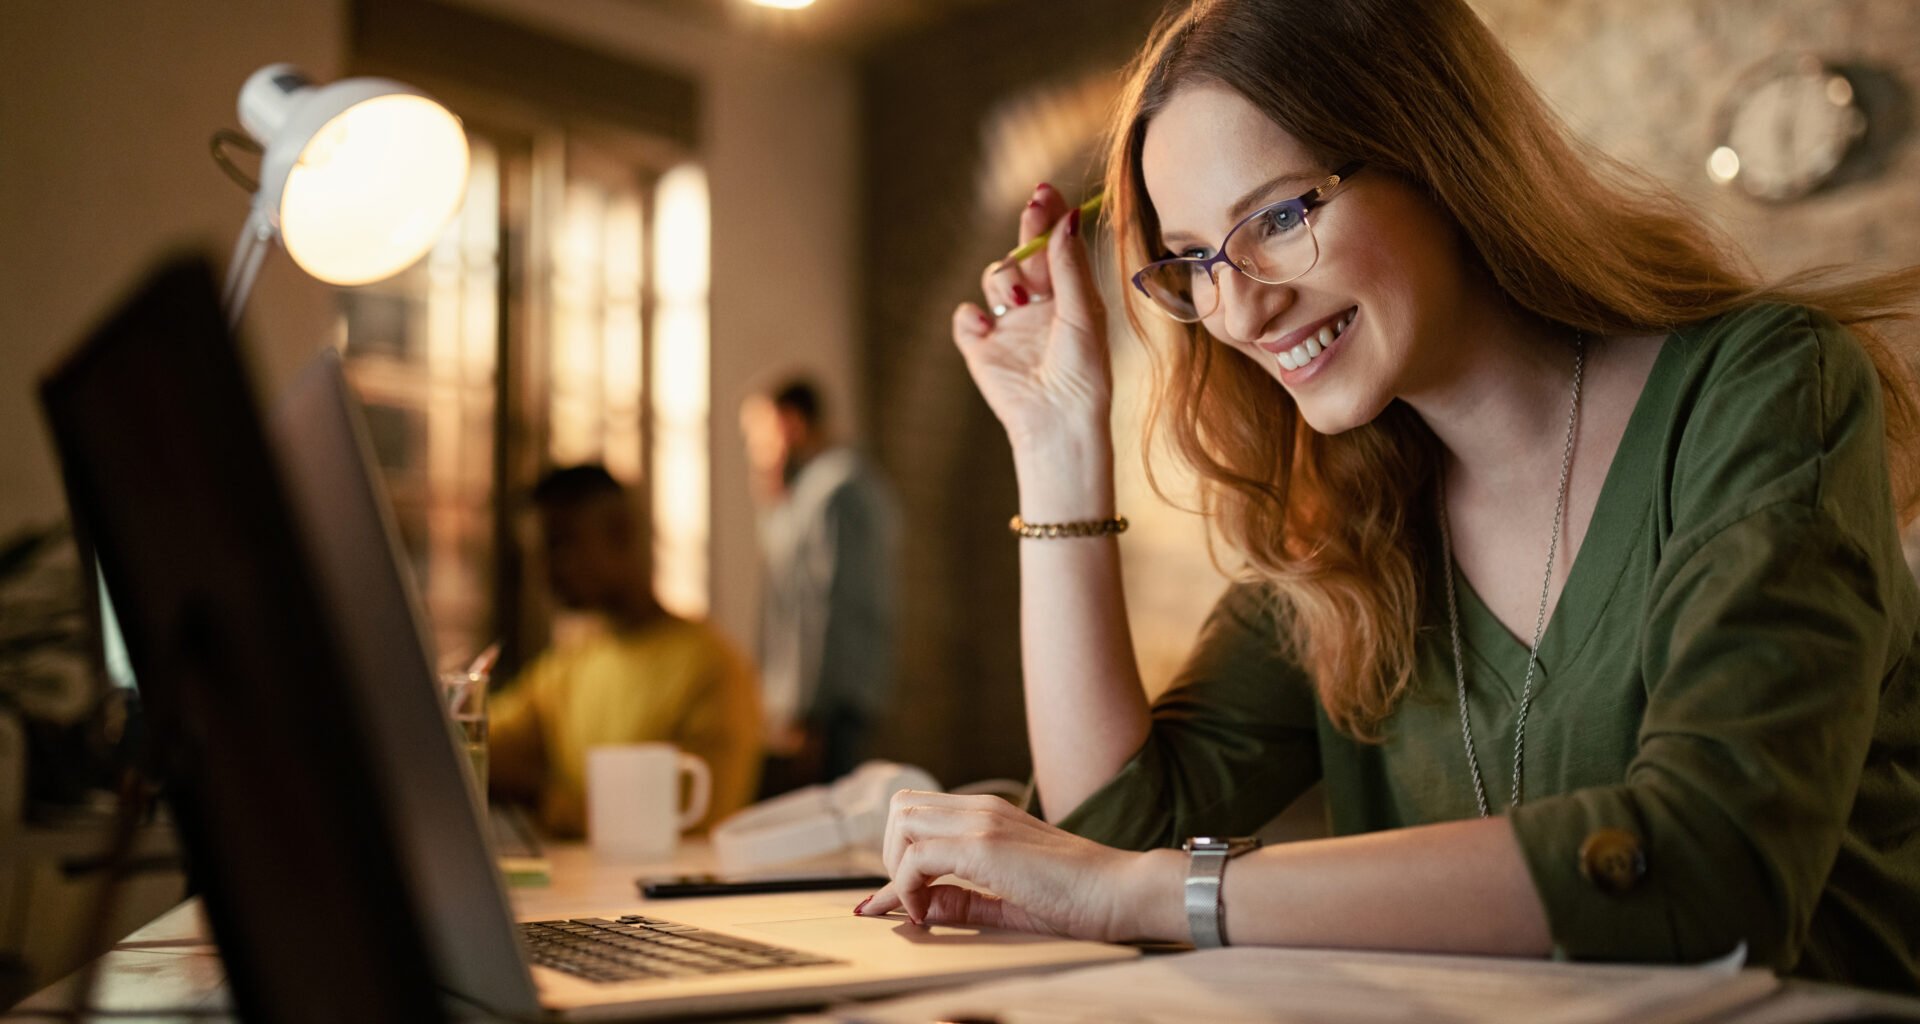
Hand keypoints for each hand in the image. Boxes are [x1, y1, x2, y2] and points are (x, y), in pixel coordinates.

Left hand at [855, 790, 1161, 943]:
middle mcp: (981, 809)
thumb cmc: (1080, 897)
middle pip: (900, 807)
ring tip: (922, 903)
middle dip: (891, 855)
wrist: (1123, 891)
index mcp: (990, 814)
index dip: (893, 859)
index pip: (919, 816)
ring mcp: (982, 822)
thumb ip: (965, 901)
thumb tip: (921, 906)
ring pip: (901, 821)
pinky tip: (928, 915)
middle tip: (916, 897)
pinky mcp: (984, 845)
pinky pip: (916, 857)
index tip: (883, 903)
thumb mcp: (1010, 901)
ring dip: (896, 865)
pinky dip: (908, 888)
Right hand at [952, 184, 1111, 450]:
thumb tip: (1066, 219)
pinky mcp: (981, 347)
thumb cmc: (1084, 373)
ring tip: (1017, 297)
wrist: (1058, 421)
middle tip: (1033, 208)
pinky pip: (967, 316)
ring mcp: (1008, 325)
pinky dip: (972, 317)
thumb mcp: (1084, 312)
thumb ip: (1070, 266)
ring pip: (994, 278)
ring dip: (1003, 278)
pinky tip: (987, 328)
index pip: (1056, 246)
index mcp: (1068, 296)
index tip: (1046, 191)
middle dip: (1026, 231)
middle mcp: (1037, 305)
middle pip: (1023, 254)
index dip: (1049, 217)